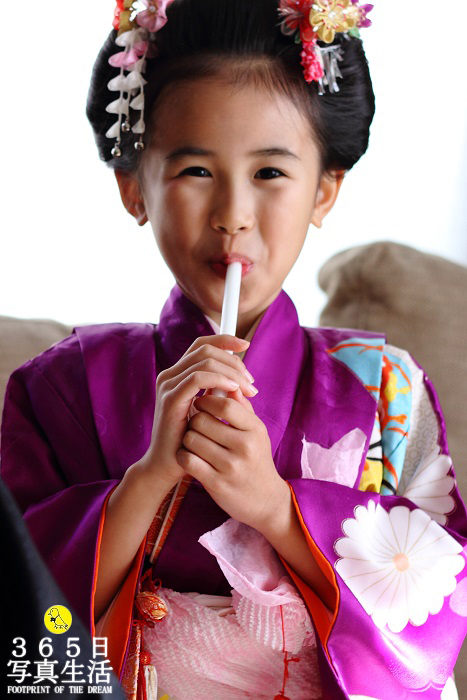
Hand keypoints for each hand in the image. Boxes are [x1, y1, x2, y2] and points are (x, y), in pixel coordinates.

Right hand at [137, 335, 256, 493]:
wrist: (168, 465)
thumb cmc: (191, 441)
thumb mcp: (210, 411)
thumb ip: (221, 392)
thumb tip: (244, 378)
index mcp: (178, 374)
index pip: (202, 345)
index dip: (225, 340)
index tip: (246, 345)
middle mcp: (170, 375)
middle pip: (205, 349)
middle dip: (233, 360)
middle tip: (251, 381)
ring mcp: (168, 385)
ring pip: (204, 361)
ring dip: (231, 372)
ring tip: (247, 388)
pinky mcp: (170, 399)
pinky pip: (198, 378)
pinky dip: (219, 380)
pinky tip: (233, 390)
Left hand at [177, 389, 287, 532]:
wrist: (266, 501)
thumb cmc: (256, 459)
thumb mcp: (256, 432)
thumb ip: (241, 407)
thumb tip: (227, 380)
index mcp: (254, 430)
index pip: (224, 403)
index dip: (206, 399)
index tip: (201, 403)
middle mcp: (244, 447)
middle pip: (202, 419)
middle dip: (194, 418)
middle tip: (196, 424)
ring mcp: (230, 466)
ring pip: (192, 438)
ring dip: (188, 438)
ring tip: (194, 441)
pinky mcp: (216, 484)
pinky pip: (188, 460)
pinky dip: (184, 455)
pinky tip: (190, 456)